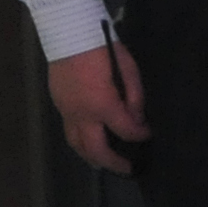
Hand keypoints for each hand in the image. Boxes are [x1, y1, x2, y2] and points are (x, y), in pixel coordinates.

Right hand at [46, 41, 148, 176]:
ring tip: (107, 164)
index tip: (148, 136)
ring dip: (92, 158)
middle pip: (95, 149)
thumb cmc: (103, 49)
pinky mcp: (59, 106)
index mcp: (102, 104)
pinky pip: (69, 133)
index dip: (139, 135)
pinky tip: (91, 143)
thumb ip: (134, 97)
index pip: (124, 129)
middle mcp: (81, 114)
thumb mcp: (128, 69)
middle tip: (128, 170)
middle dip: (113, 163)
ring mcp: (66, 112)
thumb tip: (138, 120)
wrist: (69, 36)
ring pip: (76, 145)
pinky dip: (81, 143)